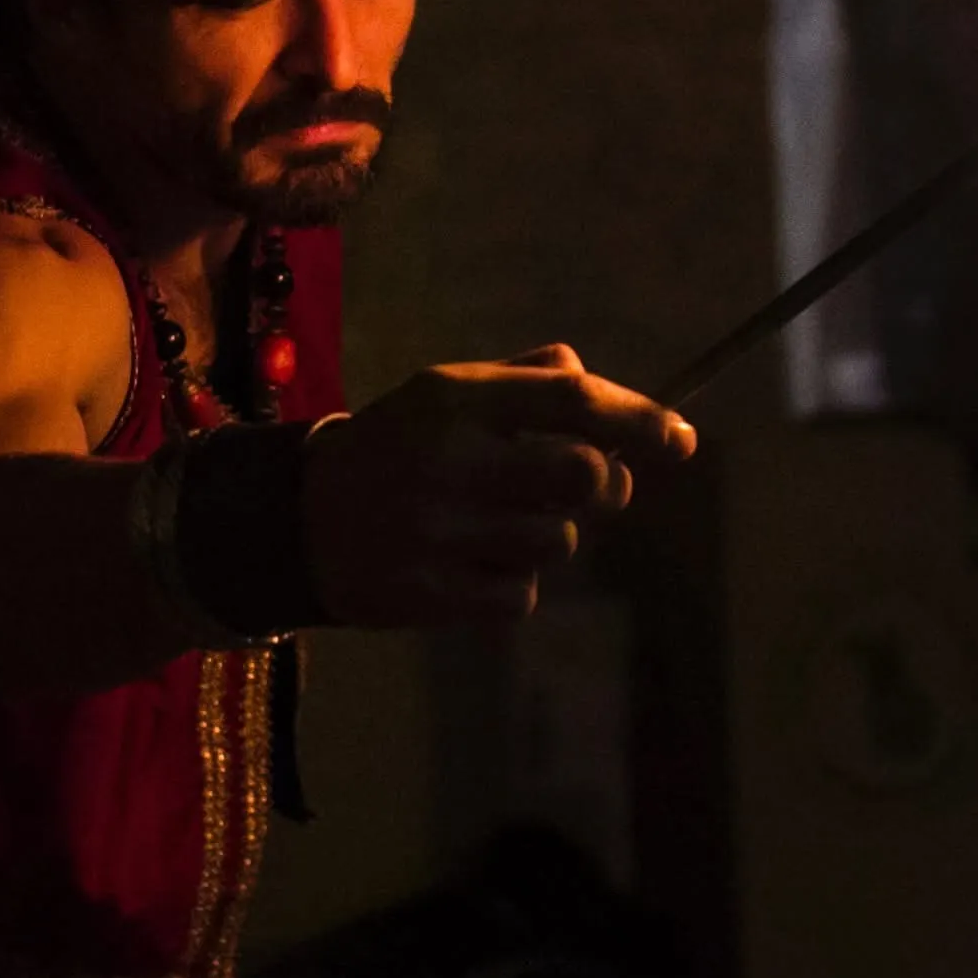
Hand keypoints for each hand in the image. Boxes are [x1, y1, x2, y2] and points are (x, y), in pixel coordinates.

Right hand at [300, 343, 695, 627]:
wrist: (296, 521)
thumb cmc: (397, 448)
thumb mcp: (445, 393)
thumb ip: (523, 381)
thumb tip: (594, 381)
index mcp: (455, 397)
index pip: (572, 399)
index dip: (638, 418)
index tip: (681, 438)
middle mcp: (448, 459)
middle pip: (582, 477)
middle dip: (605, 486)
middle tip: (591, 487)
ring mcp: (437, 531)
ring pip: (559, 543)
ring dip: (550, 538)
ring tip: (499, 526)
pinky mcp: (428, 594)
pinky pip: (520, 596)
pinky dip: (512, 585)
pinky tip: (470, 564)